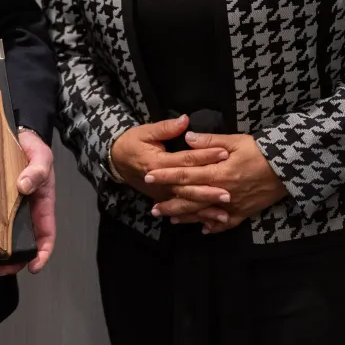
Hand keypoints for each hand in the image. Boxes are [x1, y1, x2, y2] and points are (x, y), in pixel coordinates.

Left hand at [0, 128, 55, 275]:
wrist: (17, 134)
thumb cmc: (34, 148)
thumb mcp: (41, 157)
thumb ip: (37, 170)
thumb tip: (25, 185)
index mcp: (42, 204)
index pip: (46, 234)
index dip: (42, 253)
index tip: (33, 267)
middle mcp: (26, 210)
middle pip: (24, 241)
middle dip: (15, 259)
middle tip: (1, 269)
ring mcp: (9, 206)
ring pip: (5, 234)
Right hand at [110, 115, 229, 219]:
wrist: (116, 160)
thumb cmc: (132, 143)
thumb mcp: (145, 131)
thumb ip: (166, 128)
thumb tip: (185, 121)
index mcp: (158, 162)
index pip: (186, 160)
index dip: (205, 156)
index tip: (224, 153)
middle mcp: (160, 182)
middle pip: (188, 187)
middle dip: (208, 192)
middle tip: (228, 194)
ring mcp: (161, 193)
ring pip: (185, 203)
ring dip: (204, 210)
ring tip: (224, 214)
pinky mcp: (163, 199)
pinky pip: (181, 211)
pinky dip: (195, 218)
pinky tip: (209, 223)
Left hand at [145, 133, 287, 233]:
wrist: (289, 168)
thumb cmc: (262, 151)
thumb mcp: (236, 141)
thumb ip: (210, 142)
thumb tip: (188, 138)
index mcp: (218, 172)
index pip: (185, 175)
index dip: (165, 176)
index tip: (148, 176)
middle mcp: (222, 192)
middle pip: (190, 199)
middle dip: (170, 203)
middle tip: (152, 208)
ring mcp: (232, 205)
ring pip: (204, 214)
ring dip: (186, 217)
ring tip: (170, 219)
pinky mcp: (244, 212)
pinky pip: (226, 223)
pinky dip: (214, 227)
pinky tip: (204, 230)